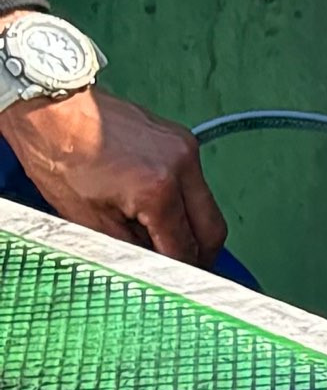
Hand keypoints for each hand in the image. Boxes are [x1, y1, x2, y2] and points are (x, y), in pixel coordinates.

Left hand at [0, 84, 227, 265]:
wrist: (50, 107)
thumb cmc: (59, 154)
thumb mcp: (89, 220)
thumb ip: (132, 249)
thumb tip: (157, 266)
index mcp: (158, 190)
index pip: (185, 248)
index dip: (181, 272)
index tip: (177, 283)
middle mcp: (181, 166)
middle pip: (212, 229)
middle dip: (199, 254)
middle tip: (181, 268)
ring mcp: (184, 148)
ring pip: (206, 205)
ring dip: (190, 225)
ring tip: (159, 234)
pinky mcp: (180, 138)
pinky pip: (194, 181)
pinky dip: (181, 199)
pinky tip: (155, 205)